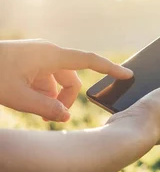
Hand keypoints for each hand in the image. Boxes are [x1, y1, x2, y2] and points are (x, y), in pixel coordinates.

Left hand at [0, 39, 132, 121]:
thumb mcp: (18, 97)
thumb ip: (47, 109)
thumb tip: (64, 116)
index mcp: (50, 55)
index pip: (89, 61)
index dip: (110, 69)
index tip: (128, 75)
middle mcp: (47, 53)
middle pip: (71, 79)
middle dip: (66, 100)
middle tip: (53, 118)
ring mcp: (36, 57)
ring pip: (56, 82)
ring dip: (51, 99)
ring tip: (35, 112)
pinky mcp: (27, 62)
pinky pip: (43, 80)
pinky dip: (40, 94)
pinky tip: (26, 103)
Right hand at [107, 66, 159, 144]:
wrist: (127, 133)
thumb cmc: (156, 114)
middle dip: (156, 90)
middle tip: (150, 75)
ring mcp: (143, 129)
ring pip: (144, 107)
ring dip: (140, 95)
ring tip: (135, 81)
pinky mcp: (127, 127)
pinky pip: (129, 111)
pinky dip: (127, 102)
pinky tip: (122, 91)